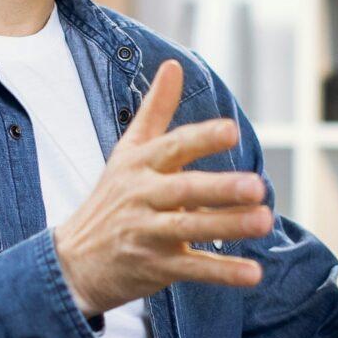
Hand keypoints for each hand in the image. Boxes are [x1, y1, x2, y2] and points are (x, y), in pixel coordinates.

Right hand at [52, 59, 268, 318]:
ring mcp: (147, 233)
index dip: (201, 139)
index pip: (172, 147)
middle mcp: (142, 197)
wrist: (73, 262)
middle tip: (258, 186)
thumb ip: (155, 110)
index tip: (231, 130)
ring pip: (190, 228)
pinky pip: (192, 268)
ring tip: (265, 221)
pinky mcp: (155, 267)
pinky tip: (253, 273)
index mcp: (140, 164)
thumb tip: (173, 64)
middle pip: (184, 190)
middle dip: (221, 188)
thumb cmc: (110, 200)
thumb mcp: (127, 152)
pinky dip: (222, 272)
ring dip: (229, 226)